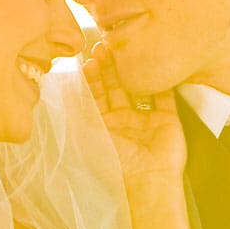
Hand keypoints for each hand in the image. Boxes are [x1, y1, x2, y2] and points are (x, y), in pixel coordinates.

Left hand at [85, 40, 185, 189]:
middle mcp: (125, 119)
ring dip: (131, 69)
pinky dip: (159, 80)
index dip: (92, 77)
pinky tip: (153, 62)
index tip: (88, 59)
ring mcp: (147, 118)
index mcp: (105, 125)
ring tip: (124, 51)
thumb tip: (62, 89)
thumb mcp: (88, 135)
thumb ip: (77, 111)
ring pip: (138, 86)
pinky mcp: (167, 118)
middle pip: (116, 87)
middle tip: (105, 47)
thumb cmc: (115, 162)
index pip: (97, 95)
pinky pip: (164, 95)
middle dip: (109, 67)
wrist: (148, 181)